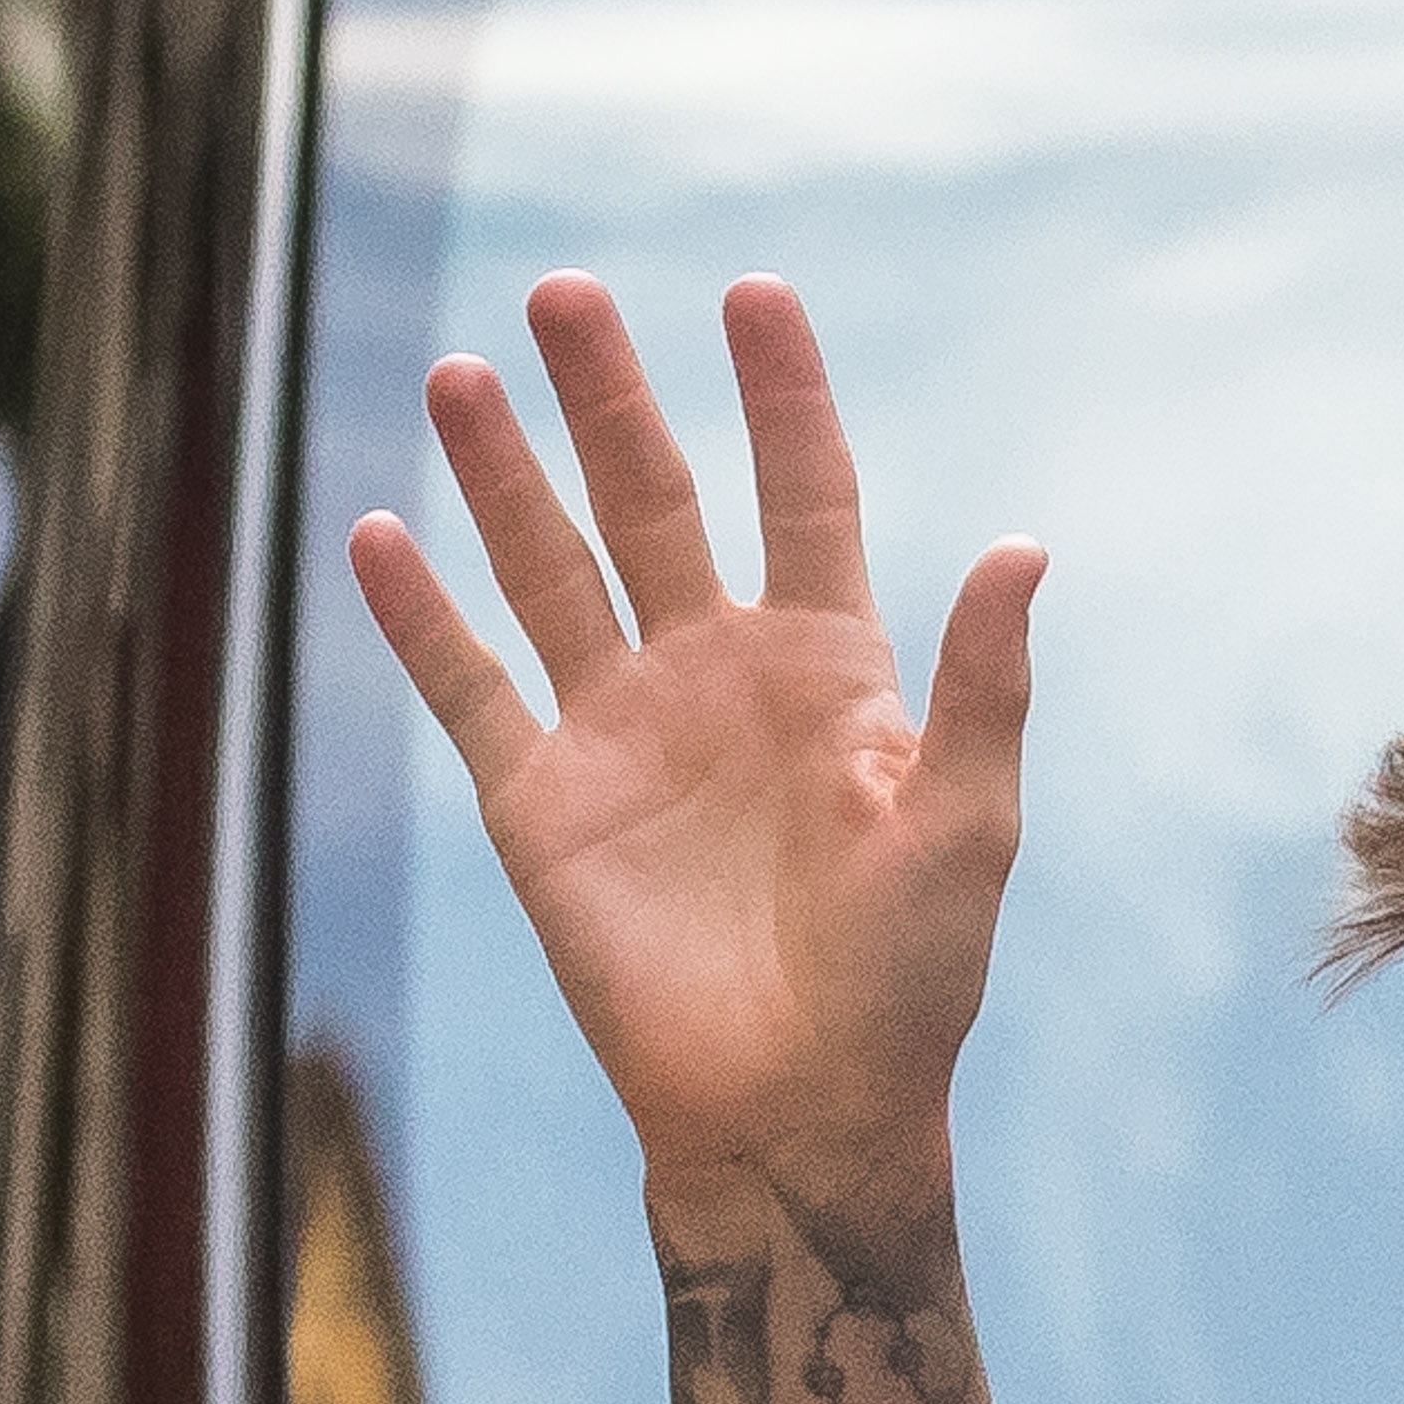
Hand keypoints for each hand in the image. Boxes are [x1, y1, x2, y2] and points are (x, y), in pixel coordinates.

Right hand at [350, 273, 1042, 1213]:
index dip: (781, 394)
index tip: (753, 292)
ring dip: (502, 475)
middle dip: (608, 398)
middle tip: (564, 289)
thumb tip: (1024, 546)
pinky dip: (421, 617)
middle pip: (652, 500)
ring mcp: (623, 735)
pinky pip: (471, 690)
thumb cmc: (909, 984)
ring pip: (550, 569)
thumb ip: (985, 686)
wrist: (800, 1114)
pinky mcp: (543, 807)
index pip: (803, 493)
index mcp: (830, 669)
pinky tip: (379, 532)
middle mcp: (717, 678)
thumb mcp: (967, 826)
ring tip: (458, 371)